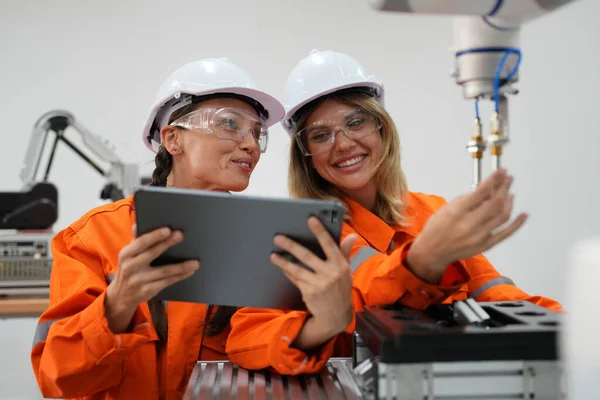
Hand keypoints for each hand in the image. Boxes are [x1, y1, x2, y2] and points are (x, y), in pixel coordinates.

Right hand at [105, 225, 199, 332]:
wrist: (122, 295)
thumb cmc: (129, 269)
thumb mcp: (128, 255)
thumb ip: (136, 240)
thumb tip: (138, 224)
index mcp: (126, 254)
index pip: (141, 243)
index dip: (154, 236)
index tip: (167, 229)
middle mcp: (130, 267)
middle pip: (152, 254)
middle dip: (167, 244)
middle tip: (181, 235)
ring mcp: (139, 280)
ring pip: (163, 271)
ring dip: (181, 266)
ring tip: (195, 262)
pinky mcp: (147, 291)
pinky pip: (167, 282)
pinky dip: (180, 276)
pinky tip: (190, 271)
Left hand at [270, 217, 357, 340]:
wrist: (336, 315)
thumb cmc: (341, 288)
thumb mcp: (346, 270)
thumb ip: (345, 252)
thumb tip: (351, 235)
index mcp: (341, 265)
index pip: (329, 244)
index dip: (320, 231)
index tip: (310, 219)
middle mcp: (331, 274)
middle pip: (307, 256)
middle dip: (291, 246)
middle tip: (278, 237)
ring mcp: (319, 285)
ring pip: (297, 269)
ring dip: (283, 262)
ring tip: (273, 255)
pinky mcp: (309, 293)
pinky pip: (296, 279)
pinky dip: (288, 272)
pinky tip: (281, 266)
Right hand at [407, 169, 526, 283]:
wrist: (432, 251)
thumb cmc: (437, 227)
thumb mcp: (448, 208)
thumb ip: (468, 199)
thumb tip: (488, 188)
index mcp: (457, 212)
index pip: (481, 192)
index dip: (494, 179)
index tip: (501, 171)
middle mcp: (469, 225)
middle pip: (496, 203)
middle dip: (504, 187)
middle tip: (508, 179)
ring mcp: (479, 236)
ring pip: (502, 216)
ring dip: (509, 202)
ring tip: (509, 193)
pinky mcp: (485, 245)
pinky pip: (505, 233)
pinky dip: (517, 224)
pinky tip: (524, 215)